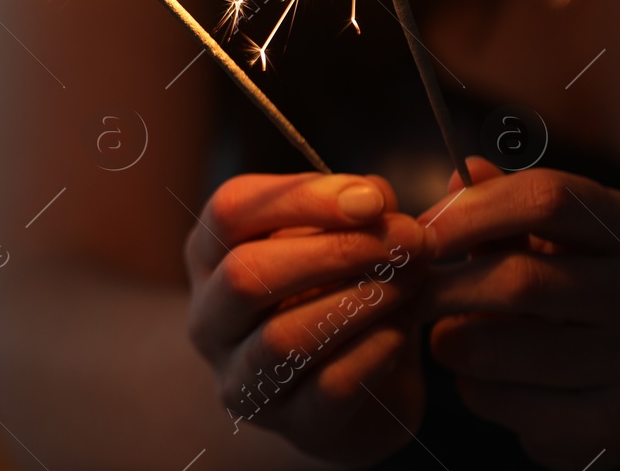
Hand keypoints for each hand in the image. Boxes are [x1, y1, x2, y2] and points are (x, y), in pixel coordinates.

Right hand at [184, 171, 436, 464]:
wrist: (362, 391)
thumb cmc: (339, 295)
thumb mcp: (341, 239)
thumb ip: (356, 212)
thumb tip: (375, 196)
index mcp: (209, 255)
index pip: (230, 211)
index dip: (302, 197)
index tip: (373, 197)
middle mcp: (209, 317)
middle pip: (246, 275)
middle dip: (335, 250)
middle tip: (406, 238)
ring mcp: (241, 378)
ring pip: (282, 338)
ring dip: (357, 300)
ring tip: (411, 279)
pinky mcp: (289, 424)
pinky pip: (327, 388)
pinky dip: (370, 353)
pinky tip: (402, 331)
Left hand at [418, 157, 619, 468]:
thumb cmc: (566, 276)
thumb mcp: (541, 232)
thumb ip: (499, 201)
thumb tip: (462, 171)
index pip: (548, 198)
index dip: (470, 211)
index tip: (419, 231)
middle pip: (520, 280)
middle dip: (444, 285)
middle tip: (403, 289)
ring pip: (501, 349)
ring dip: (451, 340)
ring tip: (445, 332)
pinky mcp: (610, 421)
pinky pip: (508, 404)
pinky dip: (475, 389)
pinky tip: (479, 375)